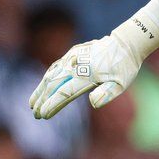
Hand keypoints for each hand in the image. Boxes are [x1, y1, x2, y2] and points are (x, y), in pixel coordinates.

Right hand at [29, 34, 143, 118]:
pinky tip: (42, 86)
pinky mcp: (73, 53)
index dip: (52, 104)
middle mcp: (76, 66)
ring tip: (32, 103)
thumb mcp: (122, 83)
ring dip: (40, 89)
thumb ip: (107, 93)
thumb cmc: (125, 67)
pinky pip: (55, 66)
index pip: (64, 93)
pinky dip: (47, 77)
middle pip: (53, 85)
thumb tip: (93, 104)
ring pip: (51, 75)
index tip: (43, 115)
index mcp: (87, 76)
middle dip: (42, 100)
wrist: (126, 43)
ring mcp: (73, 58)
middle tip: (35, 115)